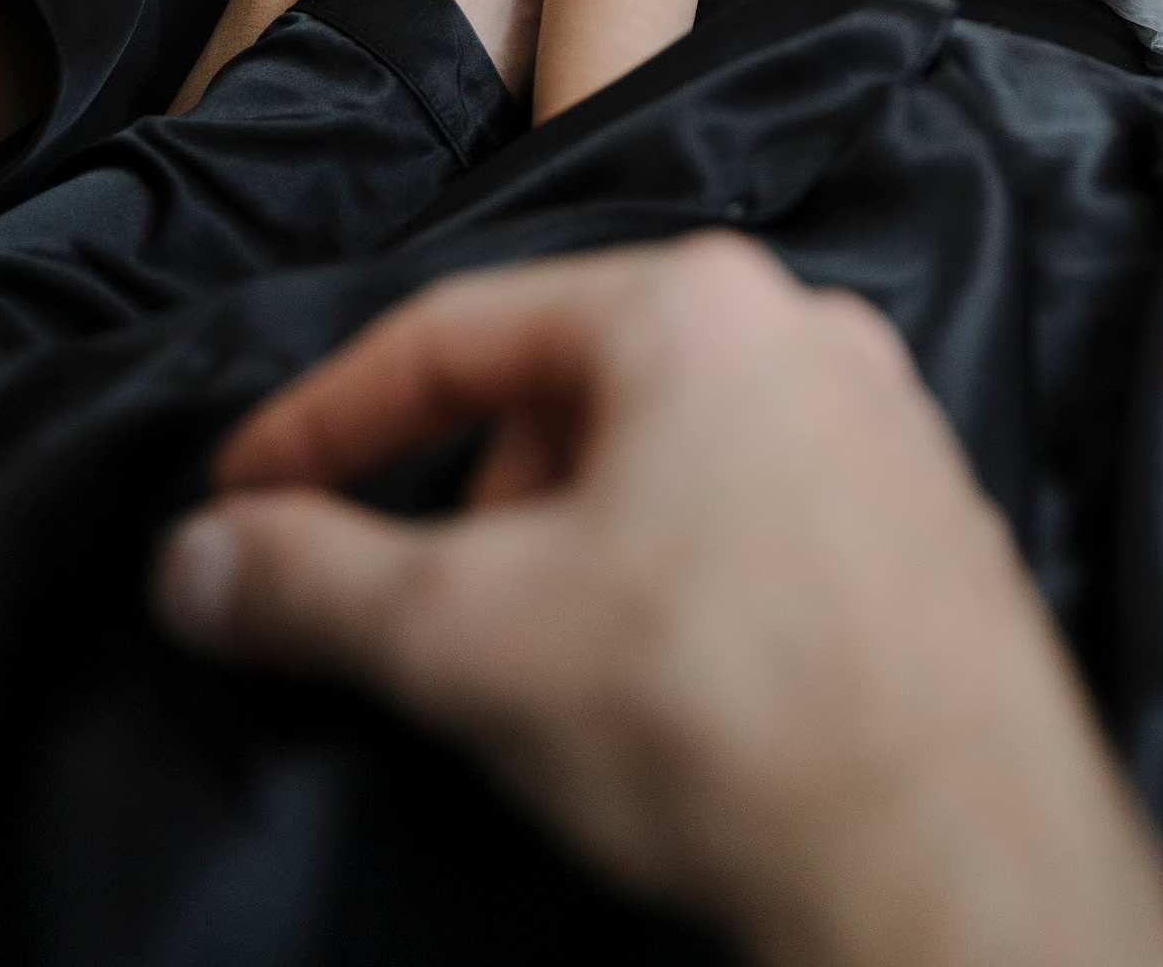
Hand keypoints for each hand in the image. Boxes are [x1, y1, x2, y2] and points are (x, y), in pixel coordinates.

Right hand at [152, 241, 1162, 966]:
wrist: (957, 857)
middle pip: (564, 391)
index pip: (455, 333)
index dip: (324, 425)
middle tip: (425, 619)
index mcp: (694, 304)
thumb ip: (317, 584)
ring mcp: (882, 425)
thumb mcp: (470, 641)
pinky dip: (673, 581)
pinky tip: (664, 689)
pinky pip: (752, 517)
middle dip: (470, 504)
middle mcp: (805, 328)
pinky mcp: (928, 524)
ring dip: (571, 548)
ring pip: (661, 460)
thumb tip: (205, 560)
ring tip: (552, 671)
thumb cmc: (725, 711)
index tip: (244, 503)